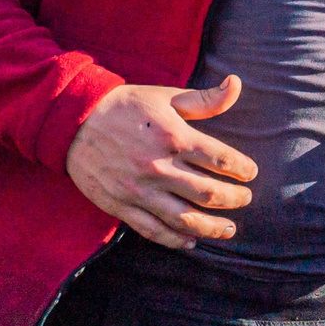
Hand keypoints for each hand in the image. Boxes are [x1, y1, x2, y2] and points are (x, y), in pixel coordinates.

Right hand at [64, 78, 257, 249]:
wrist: (73, 121)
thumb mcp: (167, 97)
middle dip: (234, 199)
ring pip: (184, 218)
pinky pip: (152, 230)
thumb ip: (205, 99)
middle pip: (209, 193)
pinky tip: (190, 241)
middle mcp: (159, 167)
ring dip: (211, 227)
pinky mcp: (120, 205)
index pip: (221, 159)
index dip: (242, 169)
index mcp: (175, 137)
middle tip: (246, 199)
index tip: (251, 173)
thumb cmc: (127, 106)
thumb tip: (237, 84)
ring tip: (228, 229)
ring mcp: (139, 190)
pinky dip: (174, 239)